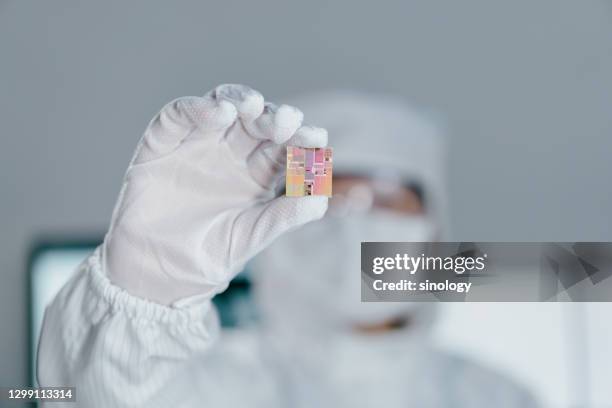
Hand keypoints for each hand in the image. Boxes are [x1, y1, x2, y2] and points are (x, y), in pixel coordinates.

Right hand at [102, 84, 327, 304]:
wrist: (158, 276)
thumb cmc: (207, 257)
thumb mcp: (251, 236)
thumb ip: (284, 216)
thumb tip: (322, 199)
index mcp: (258, 174)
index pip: (285, 147)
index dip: (301, 139)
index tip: (316, 139)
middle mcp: (231, 154)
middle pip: (258, 122)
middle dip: (275, 118)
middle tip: (286, 124)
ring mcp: (198, 145)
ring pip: (223, 106)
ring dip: (240, 100)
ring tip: (254, 106)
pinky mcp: (162, 143)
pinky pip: (179, 115)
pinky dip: (198, 108)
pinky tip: (220, 113)